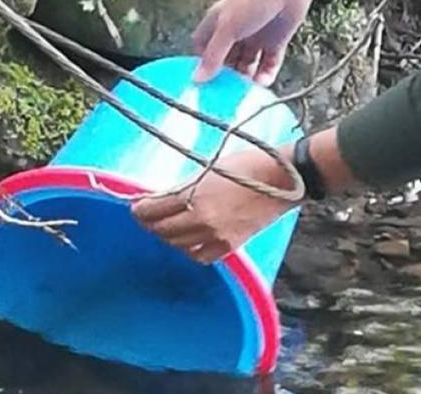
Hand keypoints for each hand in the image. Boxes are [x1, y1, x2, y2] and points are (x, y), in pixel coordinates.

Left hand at [132, 148, 296, 263]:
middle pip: (162, 229)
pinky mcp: (231, 245)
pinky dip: (189, 249)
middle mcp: (202, 219)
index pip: (154, 209)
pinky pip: (199, 255)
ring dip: (168, 236)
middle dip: (150, 222)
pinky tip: (189, 239)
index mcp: (194, 195)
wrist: (284, 179)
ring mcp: (216, 235)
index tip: (136, 206)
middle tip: (147, 215)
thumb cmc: (248, 165)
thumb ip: (184, 186)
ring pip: (178, 245)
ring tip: (167, 226)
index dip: (140, 209)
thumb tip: (160, 197)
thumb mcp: (209, 167)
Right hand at [193, 0, 336, 84]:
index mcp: (217, 24)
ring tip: (243, 94)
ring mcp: (255, 38)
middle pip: (225, 61)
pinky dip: (265, 75)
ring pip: (246, 65)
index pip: (203, 48)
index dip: (202, 64)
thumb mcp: (228, 28)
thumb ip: (214, 55)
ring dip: (245, 79)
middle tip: (224, 95)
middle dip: (225, 76)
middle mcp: (234, 32)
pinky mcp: (274, 43)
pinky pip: (268, 64)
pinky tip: (262, 84)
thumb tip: (198, 78)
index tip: (202, 83)